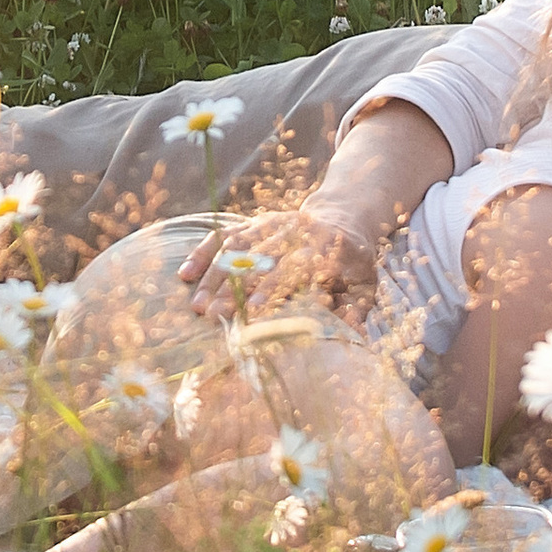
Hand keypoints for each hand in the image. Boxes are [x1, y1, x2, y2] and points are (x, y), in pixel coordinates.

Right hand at [181, 202, 377, 316]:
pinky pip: (224, 234)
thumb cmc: (353, 262)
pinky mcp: (254, 222)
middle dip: (232, 287)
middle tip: (210, 315)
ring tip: (196, 303)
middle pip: (257, 260)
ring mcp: (270, 224)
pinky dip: (203, 252)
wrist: (343, 217)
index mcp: (323, 247)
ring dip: (214, 275)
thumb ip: (357, 309)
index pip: (292, 267)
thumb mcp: (366, 284)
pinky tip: (185, 273)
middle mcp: (293, 231)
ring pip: (236, 247)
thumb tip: (349, 334)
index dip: (271, 287)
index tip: (252, 309)